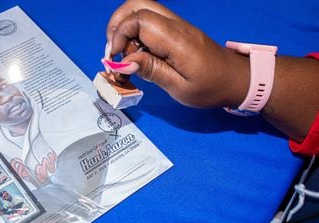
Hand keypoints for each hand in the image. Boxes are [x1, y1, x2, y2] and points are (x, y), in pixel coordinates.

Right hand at [106, 0, 248, 108]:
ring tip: (122, 53)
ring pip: (141, 9)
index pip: (139, 20)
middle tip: (113, 51)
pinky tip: (135, 53)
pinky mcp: (174, 30)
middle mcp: (175, 26)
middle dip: (117, 25)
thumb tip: (125, 62)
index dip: (120, 34)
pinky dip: (134, 33)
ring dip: (124, 28)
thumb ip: (151, 71)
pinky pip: (149, 21)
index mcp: (177, 40)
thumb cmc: (211, 87)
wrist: (235, 79)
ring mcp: (175, 25)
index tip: (115, 57)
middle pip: (137, 4)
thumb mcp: (179, 88)